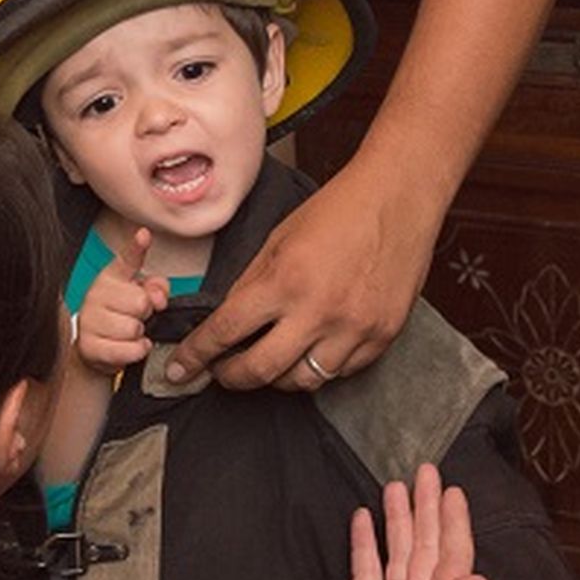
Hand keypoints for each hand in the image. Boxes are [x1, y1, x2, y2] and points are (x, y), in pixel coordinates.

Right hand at [75, 227, 169, 374]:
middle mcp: (96, 294)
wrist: (95, 350)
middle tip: (135, 317)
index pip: (126, 260)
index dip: (137, 247)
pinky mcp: (88, 345)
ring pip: (134, 328)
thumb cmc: (121, 318)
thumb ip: (156, 288)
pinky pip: (127, 350)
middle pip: (141, 302)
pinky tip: (128, 347)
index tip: (144, 234)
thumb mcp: (141, 297)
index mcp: (111, 277)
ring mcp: (89, 319)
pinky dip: (135, 352)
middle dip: (145, 314)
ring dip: (138, 336)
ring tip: (127, 334)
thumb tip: (158, 296)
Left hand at [165, 141, 440, 391]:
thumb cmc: (337, 211)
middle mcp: (319, 312)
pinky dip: (318, 367)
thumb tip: (226, 321)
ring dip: (276, 377)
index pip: (226, 332)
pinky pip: (339, 372)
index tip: (180, 369)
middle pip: (260, 371)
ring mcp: (355, 329)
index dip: (196, 355)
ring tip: (266, 361)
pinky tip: (308, 350)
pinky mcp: (382, 337)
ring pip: (302, 381)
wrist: (399, 198)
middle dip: (230, 378)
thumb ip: (251, 284)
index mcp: (286, 281)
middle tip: (220, 373)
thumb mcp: (279, 239)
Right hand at [302, 464, 488, 579]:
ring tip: (394, 486)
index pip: (450, 556)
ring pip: (397, 552)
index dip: (453, 523)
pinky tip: (361, 519)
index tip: (452, 490)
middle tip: (424, 472)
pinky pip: (366, 569)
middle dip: (426, 508)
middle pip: (425, 546)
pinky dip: (364, 542)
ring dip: (398, 519)